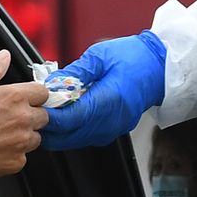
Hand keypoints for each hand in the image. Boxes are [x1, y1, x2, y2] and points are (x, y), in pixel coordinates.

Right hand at [0, 51, 49, 196]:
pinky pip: (23, 156)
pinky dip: (13, 153)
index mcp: (14, 98)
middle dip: (30, 115)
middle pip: (43, 115)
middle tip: (8, 117)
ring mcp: (21, 143)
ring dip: (24, 135)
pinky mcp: (16, 163)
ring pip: (35, 137)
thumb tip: (3, 56)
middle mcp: (23, 120)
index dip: (34, 94)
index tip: (24, 98)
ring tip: (0, 134)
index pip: (43, 92)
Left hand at [41, 32, 167, 149]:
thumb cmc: (134, 57)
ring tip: (53, 108)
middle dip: (49, 126)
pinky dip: (72, 128)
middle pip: (68, 137)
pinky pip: (85, 136)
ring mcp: (112, 129)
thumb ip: (74, 73)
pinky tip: (69, 111)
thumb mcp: (100, 56)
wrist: (160, 66)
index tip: (37, 106)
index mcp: (108, 101)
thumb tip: (50, 84)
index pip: (69, 120)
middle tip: (38, 109)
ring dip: (60, 129)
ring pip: (74, 139)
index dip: (49, 115)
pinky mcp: (113, 130)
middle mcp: (110, 121)